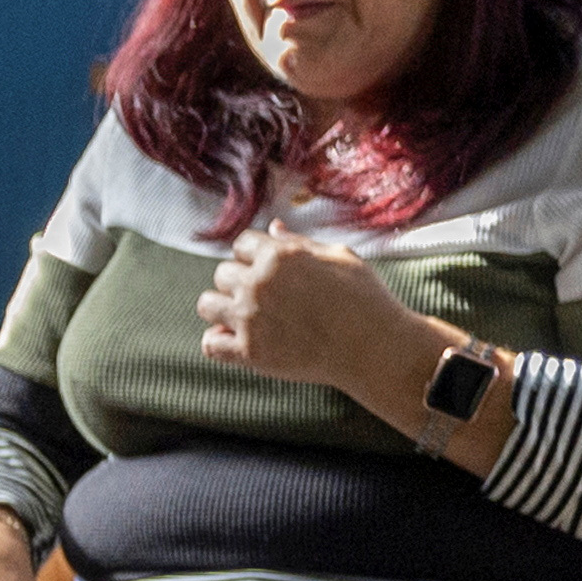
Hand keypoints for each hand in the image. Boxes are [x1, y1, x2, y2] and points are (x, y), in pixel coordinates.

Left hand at [194, 225, 430, 413]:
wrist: (373, 347)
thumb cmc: (364, 298)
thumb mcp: (338, 257)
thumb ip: (298, 243)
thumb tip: (272, 228)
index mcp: (279, 255)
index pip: (241, 244)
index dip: (254, 256)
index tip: (269, 271)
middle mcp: (258, 283)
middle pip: (223, 274)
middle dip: (240, 282)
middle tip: (265, 297)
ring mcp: (250, 318)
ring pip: (207, 305)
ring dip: (222, 308)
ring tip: (245, 317)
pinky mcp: (248, 352)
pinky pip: (210, 344)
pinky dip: (218, 342)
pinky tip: (237, 341)